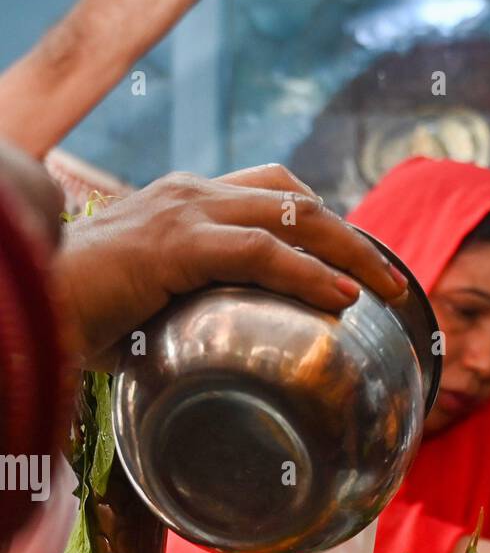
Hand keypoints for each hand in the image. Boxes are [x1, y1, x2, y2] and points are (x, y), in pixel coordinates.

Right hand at [53, 163, 408, 369]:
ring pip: (291, 216)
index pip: (272, 193)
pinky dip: (308, 273)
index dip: (322, 223)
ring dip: (349, 251)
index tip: (357, 261)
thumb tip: (229, 360)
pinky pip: (261, 251)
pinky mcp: (177, 242)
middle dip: (351, 235)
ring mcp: (185, 212)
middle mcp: (191, 194)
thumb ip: (194, 314)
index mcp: (187, 203)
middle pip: (294, 197)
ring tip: (387, 289)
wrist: (32, 302)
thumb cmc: (80, 315)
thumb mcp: (152, 306)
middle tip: (391, 280)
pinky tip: (341, 297)